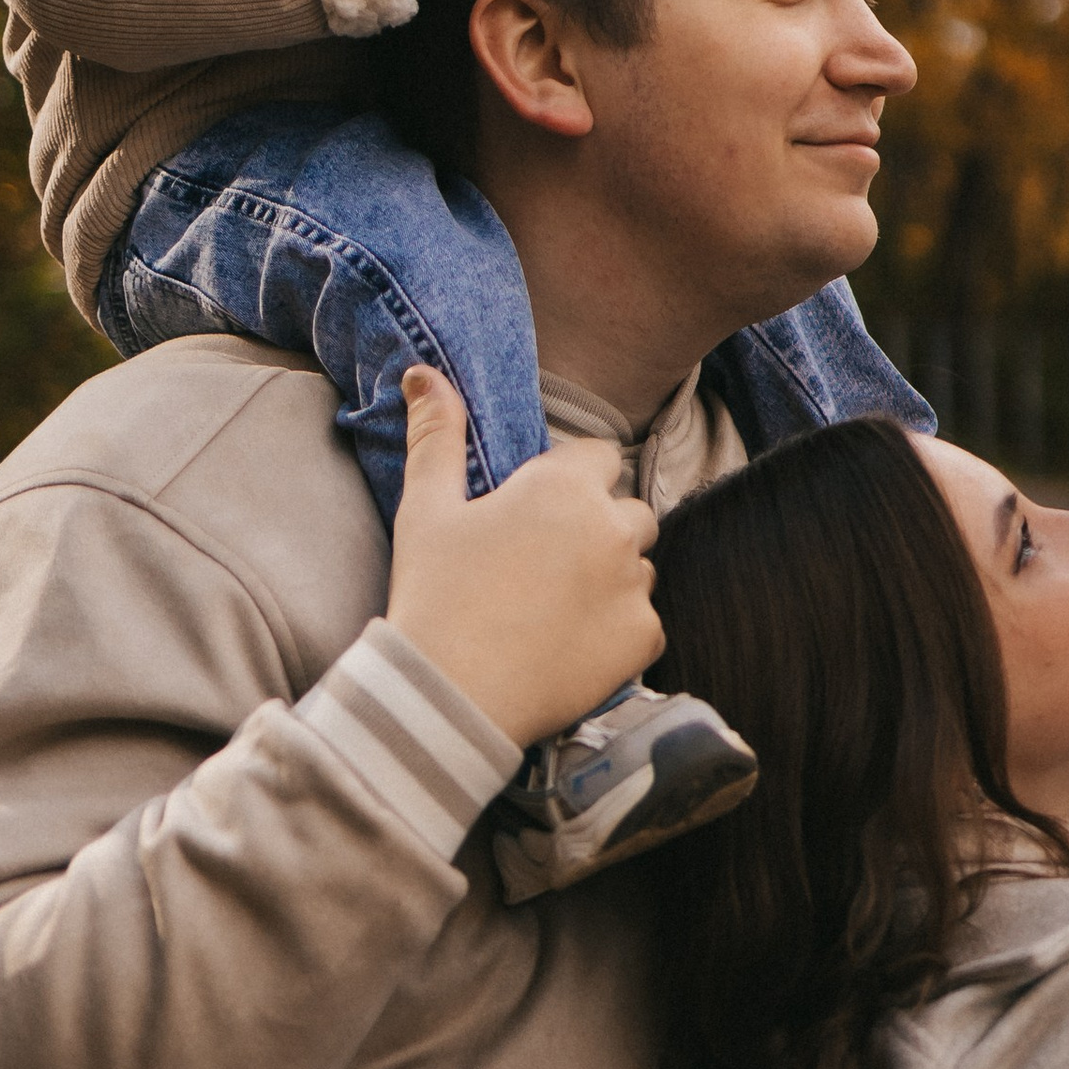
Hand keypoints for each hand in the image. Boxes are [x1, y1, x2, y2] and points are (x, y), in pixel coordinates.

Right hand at [385, 367, 661, 742]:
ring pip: (638, 567)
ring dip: (611, 579)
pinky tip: (570, 645)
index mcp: (563, 486)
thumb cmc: (434, 596)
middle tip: (545, 567)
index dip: (573, 481)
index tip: (540, 513)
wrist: (449, 696)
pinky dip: (617, 632)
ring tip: (553, 609)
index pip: (600, 458)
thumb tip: (424, 372)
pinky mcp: (644, 637)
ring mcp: (633, 584)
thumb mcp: (426, 508)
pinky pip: (643, 622)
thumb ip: (436, 435)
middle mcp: (611, 526)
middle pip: (628, 511)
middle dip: (598, 530)